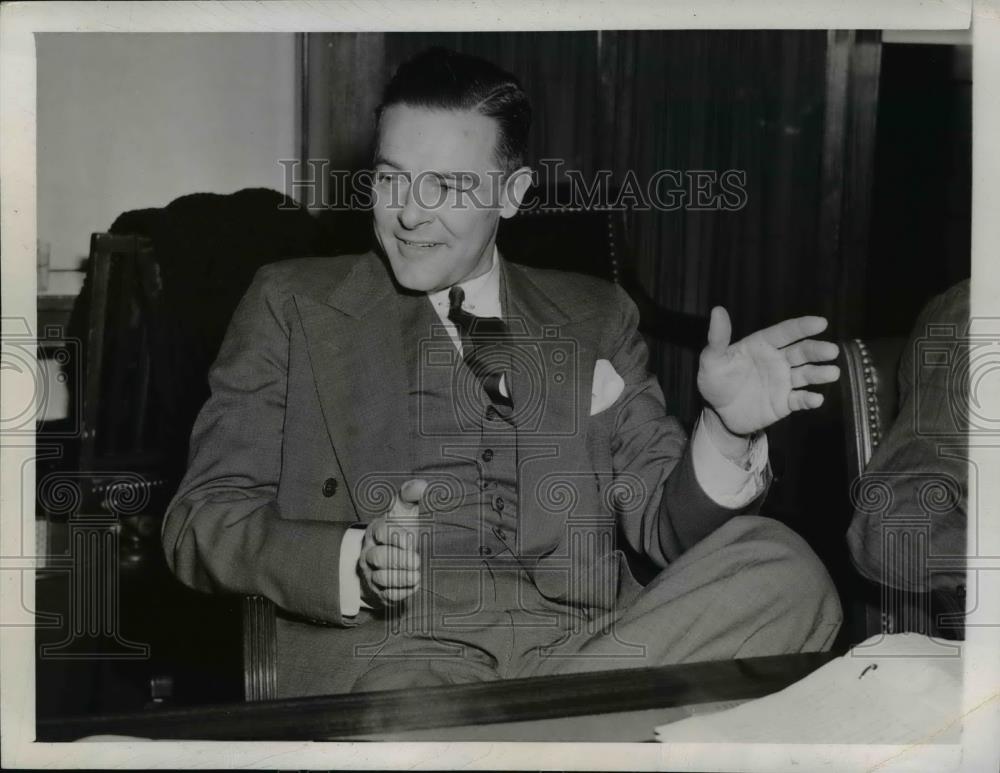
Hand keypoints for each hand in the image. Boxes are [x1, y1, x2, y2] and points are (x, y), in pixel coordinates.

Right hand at [357, 479, 426, 607]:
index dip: (396, 536)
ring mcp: (372, 573)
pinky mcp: (380, 591)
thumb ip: (410, 496)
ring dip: (401, 578)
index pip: (382, 532)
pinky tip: (412, 586)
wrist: (389, 557)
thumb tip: (422, 485)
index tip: (410, 539)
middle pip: (379, 557)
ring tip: (416, 575)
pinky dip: (400, 592)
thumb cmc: (400, 530)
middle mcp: (371, 552)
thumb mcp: (403, 513)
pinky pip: (386, 595)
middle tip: (416, 561)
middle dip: (399, 560)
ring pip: (381, 578)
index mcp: (377, 530)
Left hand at [697, 307, 839, 435]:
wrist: (718, 413)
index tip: (821, 322)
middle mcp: (777, 360)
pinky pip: (800, 400)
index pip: (786, 332)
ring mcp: (783, 381)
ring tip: (832, 372)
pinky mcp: (784, 402)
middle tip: (831, 350)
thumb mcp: (711, 360)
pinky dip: (809, 400)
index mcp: (762, 345)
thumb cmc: (715, 381)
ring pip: (806, 374)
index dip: (802, 327)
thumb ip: (718, 338)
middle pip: (801, 352)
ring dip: (819, 373)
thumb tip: (717, 310)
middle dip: (817, 350)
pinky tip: (816, 399)